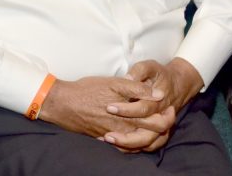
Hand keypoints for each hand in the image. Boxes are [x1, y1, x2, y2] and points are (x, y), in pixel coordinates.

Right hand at [40, 75, 174, 151]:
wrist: (62, 103)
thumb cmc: (87, 90)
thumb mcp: (112, 83)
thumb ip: (136, 88)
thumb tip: (158, 94)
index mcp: (129, 115)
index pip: (157, 121)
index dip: (167, 115)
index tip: (169, 106)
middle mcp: (124, 129)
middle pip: (152, 135)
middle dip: (163, 127)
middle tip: (167, 117)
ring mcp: (115, 136)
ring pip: (140, 144)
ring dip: (150, 137)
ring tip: (154, 127)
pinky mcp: (105, 139)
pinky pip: (125, 148)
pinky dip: (134, 144)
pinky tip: (135, 137)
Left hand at [103, 58, 202, 150]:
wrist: (179, 84)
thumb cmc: (160, 74)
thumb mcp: (150, 67)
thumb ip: (139, 71)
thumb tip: (128, 77)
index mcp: (158, 102)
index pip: (143, 109)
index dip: (126, 109)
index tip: (109, 107)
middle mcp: (160, 117)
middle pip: (146, 135)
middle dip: (126, 137)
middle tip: (107, 135)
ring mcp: (161, 128)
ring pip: (147, 144)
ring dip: (128, 145)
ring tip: (108, 140)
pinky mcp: (157, 133)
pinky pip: (147, 146)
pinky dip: (133, 148)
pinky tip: (116, 145)